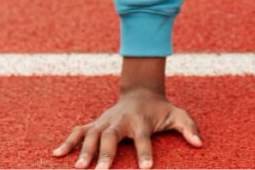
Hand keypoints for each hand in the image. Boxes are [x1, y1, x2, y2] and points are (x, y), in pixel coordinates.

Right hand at [52, 88, 202, 168]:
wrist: (140, 92)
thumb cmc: (159, 109)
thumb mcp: (177, 114)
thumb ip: (188, 127)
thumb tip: (199, 143)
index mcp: (141, 121)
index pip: (144, 138)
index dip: (145, 153)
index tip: (147, 168)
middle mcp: (120, 120)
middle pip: (112, 137)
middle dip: (107, 154)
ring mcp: (105, 121)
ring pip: (92, 135)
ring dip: (84, 150)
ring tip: (79, 167)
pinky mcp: (95, 123)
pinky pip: (78, 131)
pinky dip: (67, 142)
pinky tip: (56, 155)